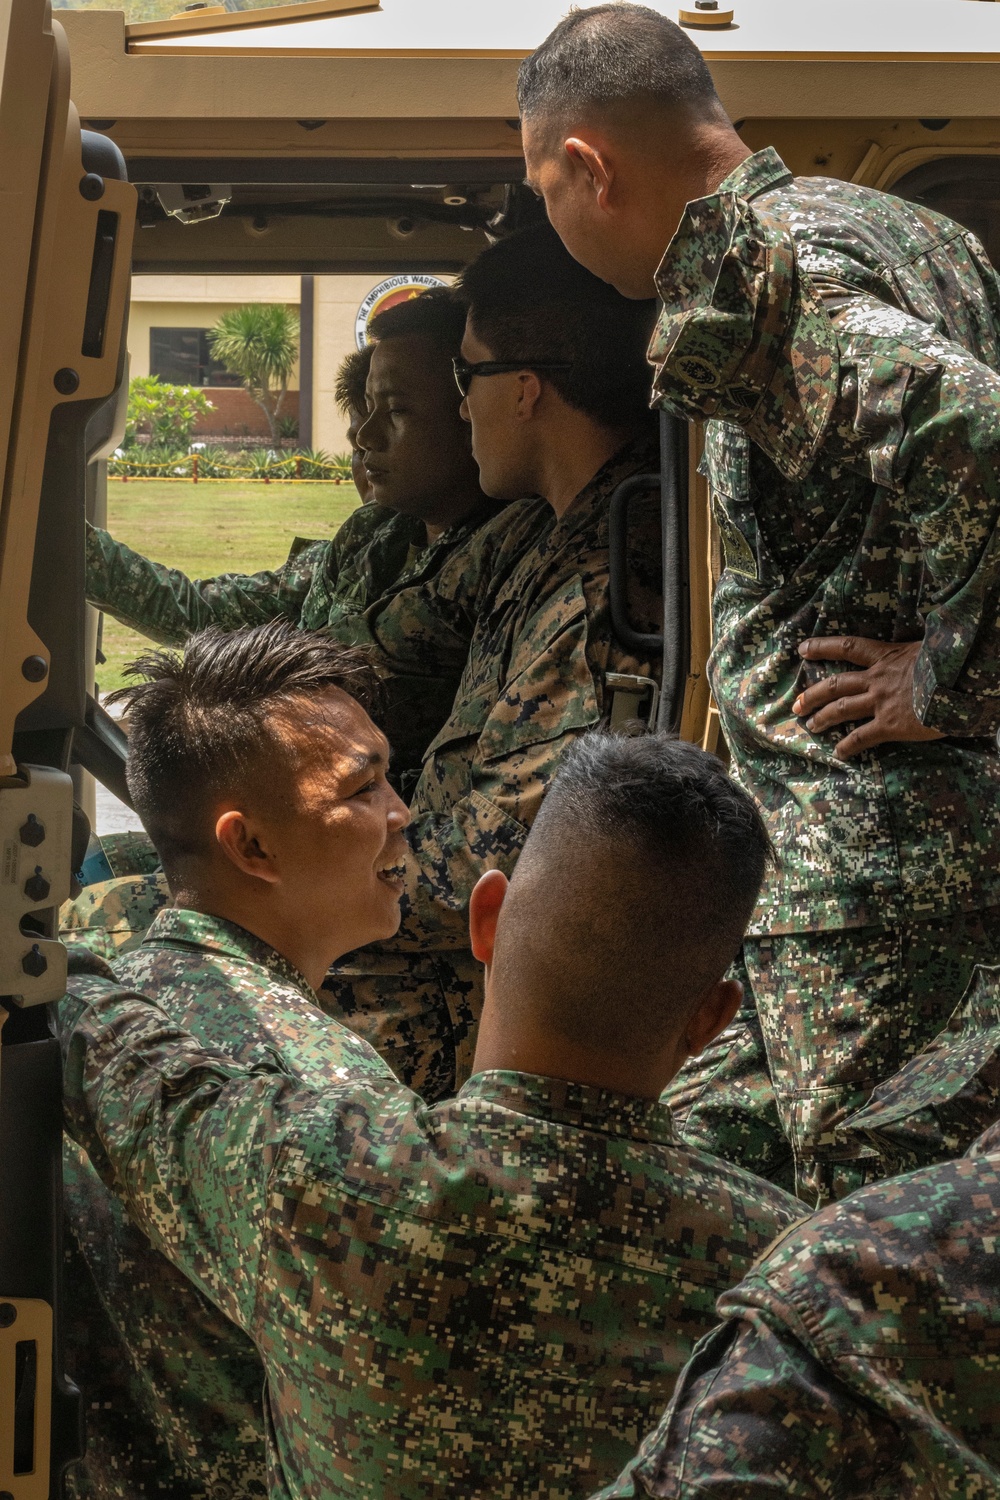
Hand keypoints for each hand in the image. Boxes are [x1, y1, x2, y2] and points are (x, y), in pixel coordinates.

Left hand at [792, 637, 943, 759]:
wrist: (961, 682)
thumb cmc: (951, 662)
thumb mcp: (929, 647)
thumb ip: (914, 651)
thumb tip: (917, 647)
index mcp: (886, 656)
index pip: (848, 647)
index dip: (823, 647)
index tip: (802, 649)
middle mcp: (877, 679)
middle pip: (836, 685)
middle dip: (813, 694)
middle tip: (796, 704)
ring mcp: (881, 702)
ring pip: (842, 710)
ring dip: (823, 718)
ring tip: (810, 725)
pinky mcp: (890, 725)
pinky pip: (862, 737)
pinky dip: (848, 746)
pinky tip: (838, 752)